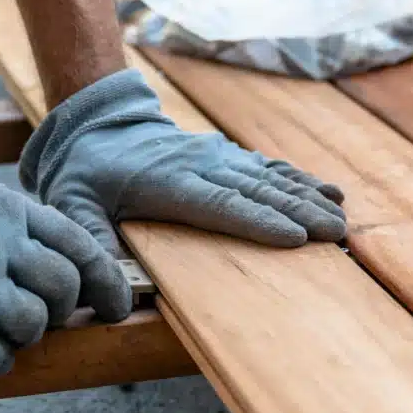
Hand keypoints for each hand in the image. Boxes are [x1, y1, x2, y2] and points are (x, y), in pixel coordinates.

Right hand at [0, 180, 130, 378]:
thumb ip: (31, 239)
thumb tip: (91, 285)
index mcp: (8, 209)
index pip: (81, 247)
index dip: (108, 284)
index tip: (118, 307)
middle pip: (64, 286)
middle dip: (60, 308)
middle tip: (34, 311)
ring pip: (35, 323)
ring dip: (22, 334)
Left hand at [18, 69, 346, 254]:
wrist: (100, 124)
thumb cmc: (87, 172)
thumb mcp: (71, 203)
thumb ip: (89, 239)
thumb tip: (109, 289)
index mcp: (169, 183)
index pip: (221, 205)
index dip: (258, 221)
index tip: (294, 236)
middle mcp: (203, 167)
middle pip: (258, 192)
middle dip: (300, 212)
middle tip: (335, 233)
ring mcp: (220, 158)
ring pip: (271, 179)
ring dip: (309, 197)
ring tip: (342, 217)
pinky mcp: (229, 156)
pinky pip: (271, 168)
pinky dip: (302, 179)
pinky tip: (331, 192)